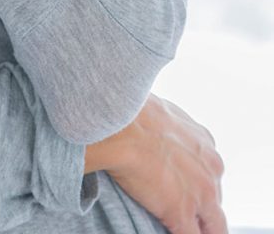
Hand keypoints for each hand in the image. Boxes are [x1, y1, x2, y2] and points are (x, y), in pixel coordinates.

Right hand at [90, 93, 227, 233]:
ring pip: (214, 227)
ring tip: (182, 226)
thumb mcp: (163, 114)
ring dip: (199, 227)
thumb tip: (159, 134)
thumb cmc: (133, 114)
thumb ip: (171, 131)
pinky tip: (168, 232)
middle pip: (214, 200)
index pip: (210, 175)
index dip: (196, 185)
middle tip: (178, 207)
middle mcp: (211, 171)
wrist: (121, 127)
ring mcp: (200, 196)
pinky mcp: (182, 214)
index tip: (184, 188)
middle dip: (199, 206)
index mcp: (206, 146)